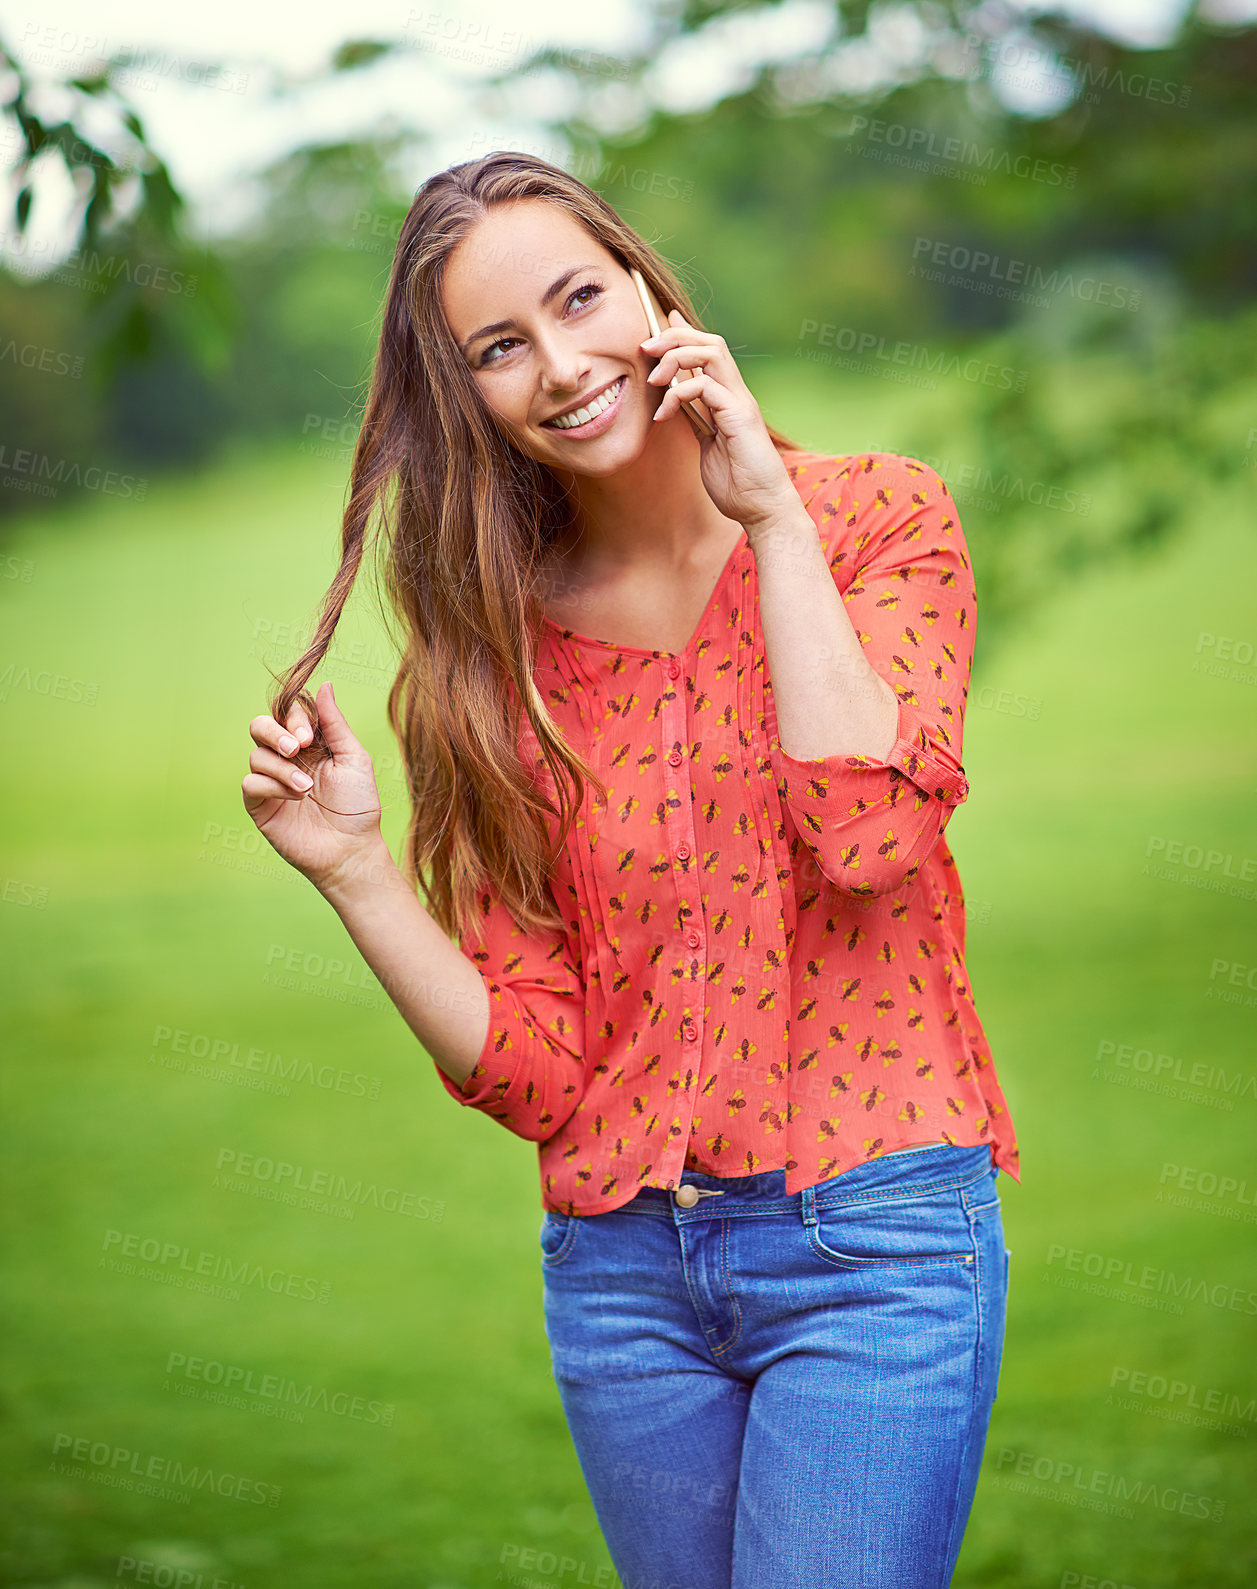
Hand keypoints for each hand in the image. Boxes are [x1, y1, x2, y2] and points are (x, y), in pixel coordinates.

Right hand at [241, 680, 386, 892]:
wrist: (352, 848)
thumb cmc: (358, 805)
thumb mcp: (353, 757)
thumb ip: (334, 723)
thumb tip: (325, 684)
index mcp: (309, 744)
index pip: (287, 714)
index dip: (292, 718)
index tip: (307, 735)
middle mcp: (287, 759)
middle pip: (260, 726)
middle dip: (274, 732)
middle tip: (295, 748)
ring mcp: (272, 781)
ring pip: (255, 755)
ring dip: (282, 768)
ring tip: (306, 788)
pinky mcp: (261, 805)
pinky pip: (250, 783)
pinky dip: (271, 786)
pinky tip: (294, 798)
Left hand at [642, 309, 797, 531]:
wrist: (762, 508)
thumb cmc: (737, 482)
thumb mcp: (707, 443)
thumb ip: (695, 418)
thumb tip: (675, 401)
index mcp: (728, 398)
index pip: (707, 351)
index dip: (683, 333)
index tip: (656, 329)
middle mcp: (736, 394)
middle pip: (709, 342)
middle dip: (674, 336)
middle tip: (645, 348)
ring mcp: (740, 403)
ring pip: (711, 353)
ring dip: (676, 357)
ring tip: (654, 379)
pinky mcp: (739, 417)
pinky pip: (705, 387)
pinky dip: (678, 394)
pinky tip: (663, 414)